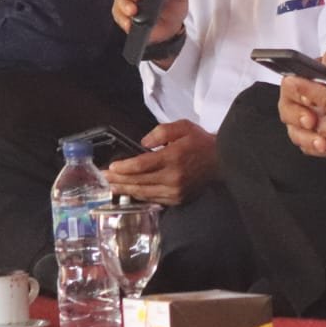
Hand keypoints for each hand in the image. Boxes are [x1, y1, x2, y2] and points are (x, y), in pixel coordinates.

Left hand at [103, 120, 217, 205]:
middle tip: (102, 179)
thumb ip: (161, 132)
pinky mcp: (178, 199)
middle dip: (119, 180)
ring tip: (111, 187)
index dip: (124, 168)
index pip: (141, 165)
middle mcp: (172, 177)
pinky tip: (130, 192)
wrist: (223, 161)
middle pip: (139, 181)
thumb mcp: (182, 126)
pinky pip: (154, 199)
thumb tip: (142, 144)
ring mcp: (176, 191)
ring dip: (126, 190)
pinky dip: (140, 196)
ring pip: (144, 192)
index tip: (110, 168)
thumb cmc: (200, 141)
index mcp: (173, 157)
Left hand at [276, 47, 325, 157]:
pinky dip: (321, 131)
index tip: (290, 78)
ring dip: (308, 121)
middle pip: (315, 124)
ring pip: (322, 135)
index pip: (324, 101)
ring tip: (301, 103)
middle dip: (301, 107)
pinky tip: (317, 118)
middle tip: (292, 90)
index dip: (305, 88)